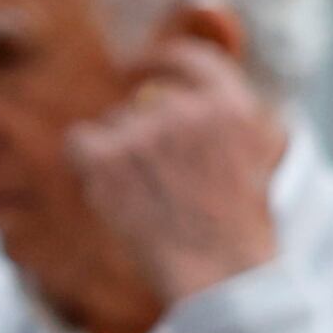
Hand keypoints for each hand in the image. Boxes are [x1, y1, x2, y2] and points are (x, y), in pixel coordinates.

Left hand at [65, 32, 284, 304]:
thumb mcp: (252, 155)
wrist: (221, 273)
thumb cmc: (236, 225)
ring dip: (120, 152)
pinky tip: (112, 190)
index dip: (160, 60)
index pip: (189, 58)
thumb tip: (170, 85)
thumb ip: (221, 114)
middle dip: (143, 129)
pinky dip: (88, 162)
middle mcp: (188, 110)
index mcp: (232, 105)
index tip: (139, 66)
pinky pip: (80, 140)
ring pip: (114, 124)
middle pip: (145, 100)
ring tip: (150, 196)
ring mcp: (145, 132)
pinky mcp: (108, 157)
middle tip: (156, 173)